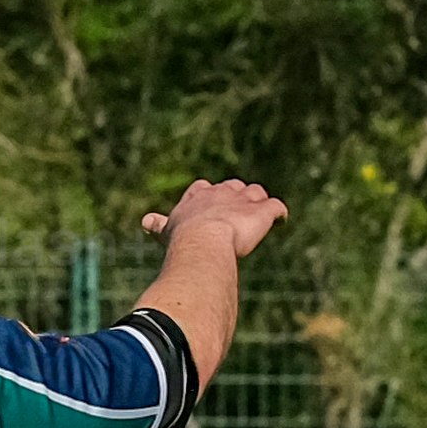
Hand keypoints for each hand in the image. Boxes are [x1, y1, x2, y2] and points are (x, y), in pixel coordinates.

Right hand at [142, 177, 289, 259]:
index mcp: (198, 197)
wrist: (203, 240)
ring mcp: (243, 201)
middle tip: (240, 214)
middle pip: (233, 187)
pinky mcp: (262, 212)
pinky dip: (279, 214)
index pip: (204, 189)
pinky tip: (280, 221)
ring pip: (256, 193)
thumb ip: (158, 225)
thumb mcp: (167, 230)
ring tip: (262, 218)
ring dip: (259, 203)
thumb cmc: (183, 239)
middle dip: (237, 198)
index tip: (212, 206)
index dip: (209, 197)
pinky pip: (276, 207)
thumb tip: (145, 221)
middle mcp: (221, 193)